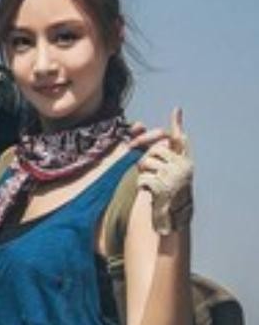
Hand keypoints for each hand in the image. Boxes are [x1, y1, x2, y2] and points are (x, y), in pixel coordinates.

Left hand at [137, 107, 192, 233]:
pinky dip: (141, 184)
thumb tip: (138, 124)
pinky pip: (143, 177)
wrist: (171, 215)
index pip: (179, 140)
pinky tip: (151, 192)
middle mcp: (183, 167)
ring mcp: (174, 177)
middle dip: (146, 158)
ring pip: (146, 162)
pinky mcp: (164, 187)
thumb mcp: (161, 168)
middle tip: (147, 169)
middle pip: (155, 150)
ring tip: (152, 183)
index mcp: (184, 161)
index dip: (176, 124)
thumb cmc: (164, 188)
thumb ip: (152, 148)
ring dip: (143, 172)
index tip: (176, 109)